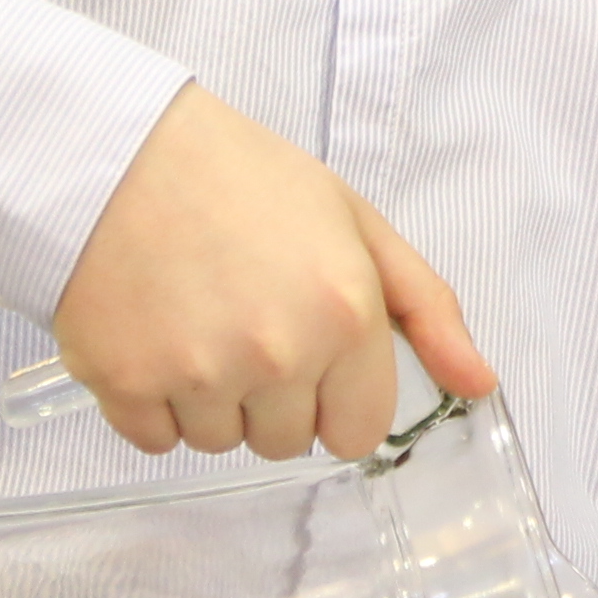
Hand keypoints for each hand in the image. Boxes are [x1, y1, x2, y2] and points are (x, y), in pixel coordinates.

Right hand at [47, 84, 492, 460]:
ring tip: (196, 320)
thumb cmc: (240, 178)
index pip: (358, 430)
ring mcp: (199, 375)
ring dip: (212, 401)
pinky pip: (155, 441)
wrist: (118, 154)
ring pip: (220, 443)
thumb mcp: (355, 224)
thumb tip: (479, 383)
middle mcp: (278, 355)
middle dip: (274, 397)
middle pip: (287, 442)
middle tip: (247, 322)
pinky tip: (155, 336)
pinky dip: (153, 403)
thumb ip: (426, 307)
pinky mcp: (126, 385)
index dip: (337, 397)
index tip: (313, 359)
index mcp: (345, 315)